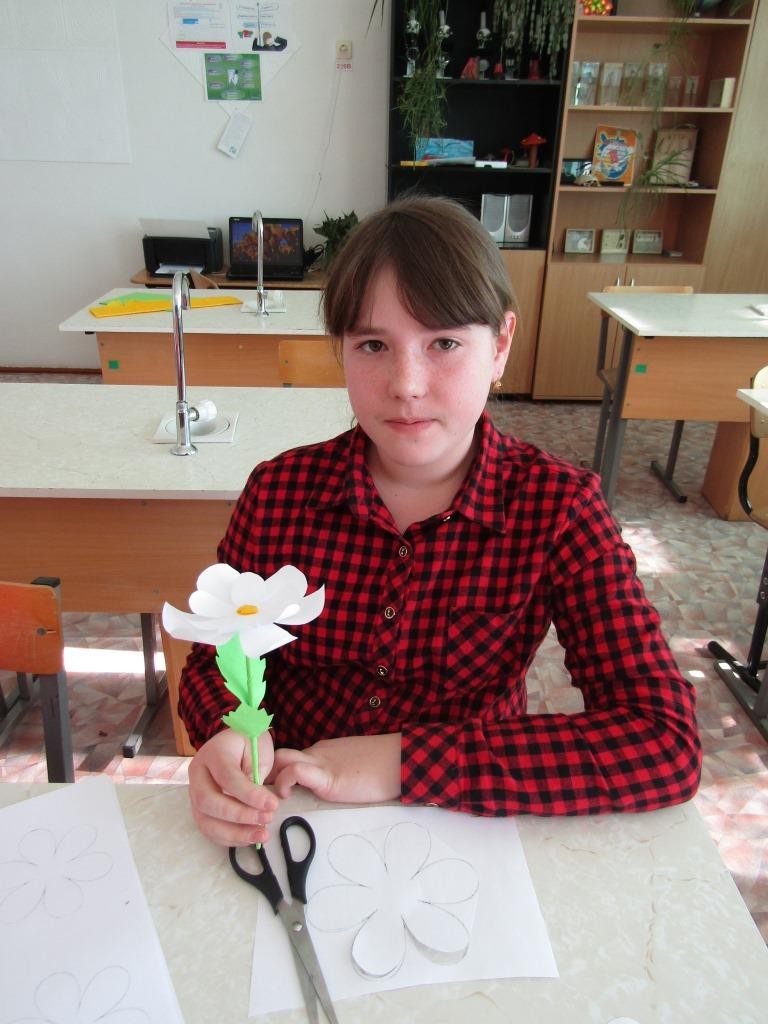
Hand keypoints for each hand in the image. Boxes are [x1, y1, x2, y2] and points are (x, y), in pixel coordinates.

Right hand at [188, 729, 278, 846]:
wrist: (234, 743)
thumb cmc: (248, 744)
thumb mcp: (257, 749)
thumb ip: (255, 772)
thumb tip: (255, 802)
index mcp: (212, 753)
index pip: (227, 777)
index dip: (249, 794)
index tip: (271, 804)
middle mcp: (197, 774)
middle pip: (208, 801)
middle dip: (239, 815)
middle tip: (267, 819)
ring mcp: (194, 793)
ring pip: (205, 821)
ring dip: (235, 833)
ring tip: (261, 835)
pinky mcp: (199, 809)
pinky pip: (209, 830)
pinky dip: (229, 838)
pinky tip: (250, 838)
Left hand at [267, 733, 401, 804]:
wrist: (401, 761)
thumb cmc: (382, 767)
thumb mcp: (350, 768)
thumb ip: (332, 774)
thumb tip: (323, 788)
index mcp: (321, 753)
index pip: (288, 756)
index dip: (273, 770)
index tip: (267, 787)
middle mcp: (317, 753)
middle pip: (278, 754)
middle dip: (263, 772)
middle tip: (259, 794)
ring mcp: (322, 763)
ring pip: (281, 758)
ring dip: (269, 778)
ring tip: (270, 798)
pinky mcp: (328, 777)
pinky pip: (297, 770)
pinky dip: (284, 782)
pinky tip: (286, 795)